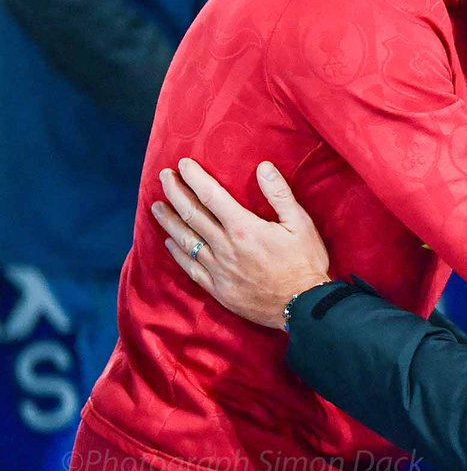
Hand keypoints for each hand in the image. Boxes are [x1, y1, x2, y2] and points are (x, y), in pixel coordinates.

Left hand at [151, 158, 331, 329]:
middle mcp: (225, 247)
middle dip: (175, 192)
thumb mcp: (301, 224)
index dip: (195, 178)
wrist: (303, 306)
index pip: (211, 196)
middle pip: (192, 215)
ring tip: (157, 206)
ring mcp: (218, 269)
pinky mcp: (217, 288)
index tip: (182, 164)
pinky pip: (190, 268)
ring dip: (169, 221)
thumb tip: (263, 167)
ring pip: (185, 240)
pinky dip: (177, 254)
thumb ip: (279, 194)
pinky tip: (170, 243)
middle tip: (164, 177)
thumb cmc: (305, 262)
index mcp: (244, 228)